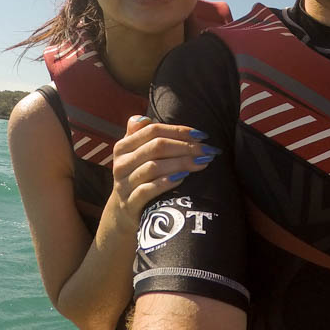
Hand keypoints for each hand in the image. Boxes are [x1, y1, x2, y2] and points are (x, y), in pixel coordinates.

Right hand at [109, 116, 217, 232]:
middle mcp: (121, 164)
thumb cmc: (138, 176)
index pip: (153, 131)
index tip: (202, 135)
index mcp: (123, 147)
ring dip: (181, 163)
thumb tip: (145, 118)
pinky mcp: (129, 204)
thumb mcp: (135, 153)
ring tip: (201, 163)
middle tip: (208, 151)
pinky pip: (147, 190)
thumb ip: (141, 134)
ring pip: (153, 168)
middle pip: (156, 147)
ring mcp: (124, 185)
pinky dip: (166, 182)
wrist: (124, 212)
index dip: (179, 130)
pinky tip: (183, 178)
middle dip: (186, 147)